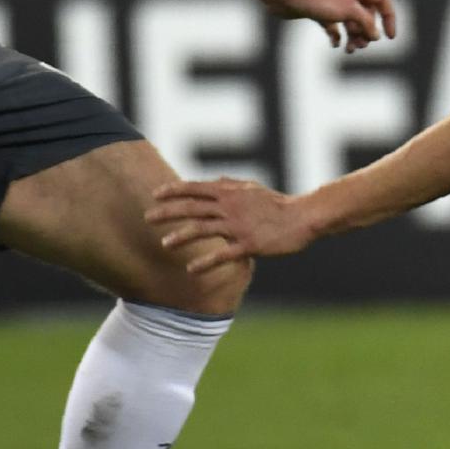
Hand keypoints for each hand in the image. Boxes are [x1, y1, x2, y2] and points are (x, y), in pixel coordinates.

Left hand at [148, 177, 321, 269]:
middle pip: (193, 207)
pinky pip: (223, 253)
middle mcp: (231, 206)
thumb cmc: (277, 203)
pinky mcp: (249, 244)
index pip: (196, 188)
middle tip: (147, 217)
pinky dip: (206, 261)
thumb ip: (231, 184)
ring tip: (164, 243)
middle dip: (168, 212)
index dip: (174, 191)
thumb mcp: (252, 188)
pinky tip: (191, 268)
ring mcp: (239, 226)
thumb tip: (213, 180)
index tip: (155, 195)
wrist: (302, 218)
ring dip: (182, 236)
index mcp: (230, 192)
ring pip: (204, 229)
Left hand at [286, 0, 397, 51]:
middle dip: (366, 32)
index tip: (390, 37)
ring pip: (351, 22)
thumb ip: (366, 23)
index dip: (389, 18)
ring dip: (353, 36)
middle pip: (366, 14)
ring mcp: (333, 2)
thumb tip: (375, 35)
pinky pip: (334, 25)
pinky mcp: (319, 11)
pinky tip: (335, 44)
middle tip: (360, 46)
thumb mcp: (349, 10)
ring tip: (349, 49)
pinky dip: (337, 35)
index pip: (382, 0)